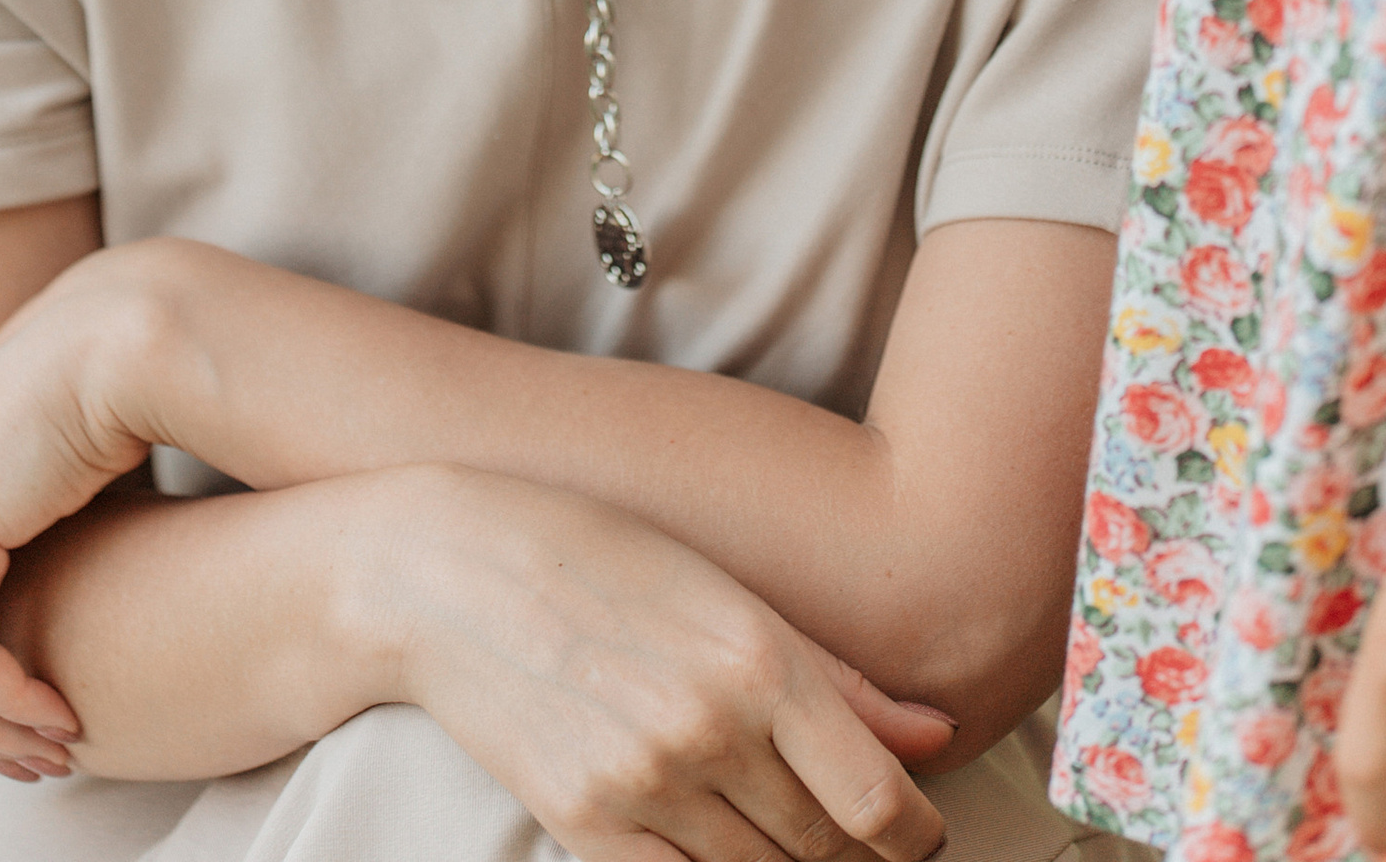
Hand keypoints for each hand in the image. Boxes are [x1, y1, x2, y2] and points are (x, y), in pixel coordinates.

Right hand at [384, 469, 952, 861]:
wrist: (448, 570)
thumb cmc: (601, 554)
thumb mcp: (727, 589)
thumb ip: (838, 676)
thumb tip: (937, 736)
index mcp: (758, 660)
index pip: (880, 804)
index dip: (915, 837)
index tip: (915, 832)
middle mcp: (708, 730)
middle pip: (825, 851)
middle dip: (852, 852)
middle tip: (848, 827)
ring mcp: (642, 787)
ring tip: (783, 829)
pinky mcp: (583, 827)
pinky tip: (716, 843)